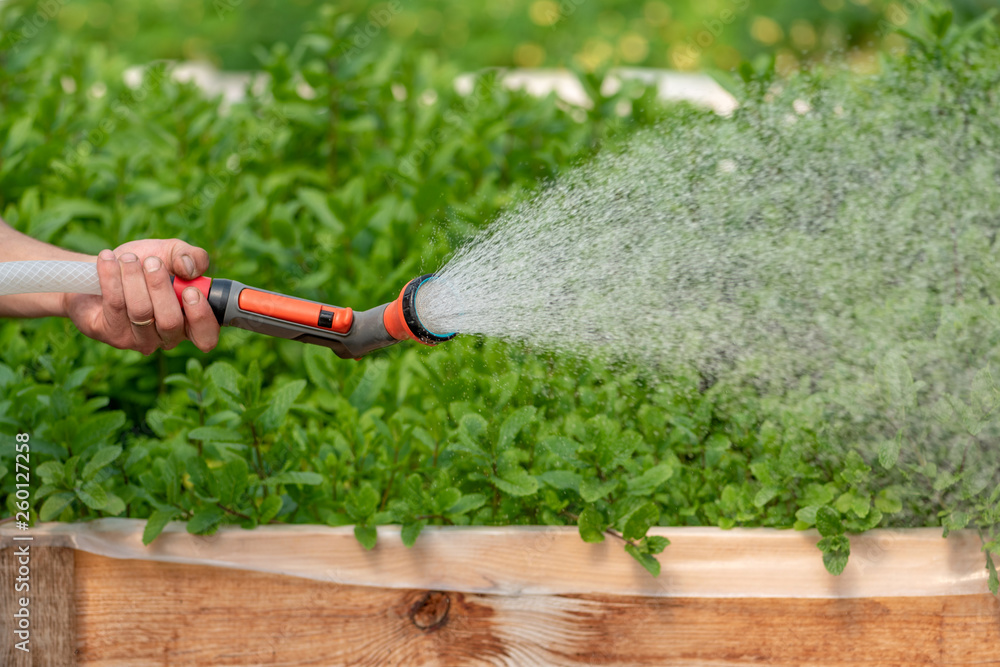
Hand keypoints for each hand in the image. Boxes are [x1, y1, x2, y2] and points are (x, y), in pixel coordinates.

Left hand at [64, 239, 219, 353]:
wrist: (105, 266)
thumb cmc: (145, 262)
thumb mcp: (173, 253)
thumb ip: (193, 257)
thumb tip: (190, 270)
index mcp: (190, 322)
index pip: (206, 337)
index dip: (201, 318)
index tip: (191, 290)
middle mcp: (167, 337)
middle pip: (170, 323)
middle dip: (161, 288)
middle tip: (152, 262)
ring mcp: (139, 339)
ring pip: (141, 312)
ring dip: (133, 278)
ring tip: (128, 258)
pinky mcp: (111, 334)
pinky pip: (115, 305)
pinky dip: (111, 277)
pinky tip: (108, 259)